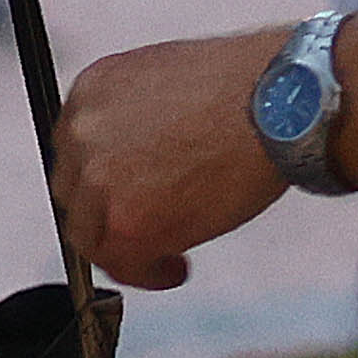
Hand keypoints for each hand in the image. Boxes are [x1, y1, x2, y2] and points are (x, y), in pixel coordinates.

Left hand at [52, 29, 297, 290]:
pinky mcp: (126, 223)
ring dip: (126, 248)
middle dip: (107, 214)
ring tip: (167, 255)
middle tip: (147, 227)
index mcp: (92, 90)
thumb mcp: (168, 83)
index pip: (75, 150)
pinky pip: (122, 264)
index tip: (124, 195)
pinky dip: (148, 274)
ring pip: (90, 234)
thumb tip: (140, 160)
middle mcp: (83, 132)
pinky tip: (176, 269)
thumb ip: (137, 120)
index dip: (100, 180)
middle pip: (75, 192)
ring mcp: (99, 179)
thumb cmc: (248, 89)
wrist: (282, 103)